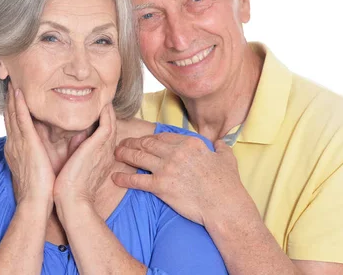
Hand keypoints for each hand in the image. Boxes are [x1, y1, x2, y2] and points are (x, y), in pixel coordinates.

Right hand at [3, 83, 54, 212]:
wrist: (36, 203)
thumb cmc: (42, 189)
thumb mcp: (44, 165)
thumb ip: (51, 151)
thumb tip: (73, 137)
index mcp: (18, 150)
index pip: (15, 125)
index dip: (14, 109)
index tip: (15, 94)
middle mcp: (15, 144)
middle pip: (10, 116)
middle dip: (9, 99)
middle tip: (9, 81)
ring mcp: (18, 144)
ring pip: (12, 114)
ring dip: (12, 97)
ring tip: (12, 80)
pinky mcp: (26, 144)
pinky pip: (20, 120)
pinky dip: (18, 105)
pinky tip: (18, 93)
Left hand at [54, 104, 117, 215]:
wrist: (72, 200)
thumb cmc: (70, 188)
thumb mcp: (76, 164)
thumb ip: (78, 149)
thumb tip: (75, 136)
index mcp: (100, 157)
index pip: (104, 135)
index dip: (103, 122)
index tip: (97, 111)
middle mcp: (106, 151)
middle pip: (110, 126)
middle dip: (107, 113)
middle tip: (103, 98)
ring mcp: (104, 147)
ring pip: (110, 122)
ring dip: (107, 108)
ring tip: (104, 96)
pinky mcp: (99, 144)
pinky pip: (107, 121)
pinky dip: (105, 111)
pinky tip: (102, 102)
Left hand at [113, 134, 249, 225]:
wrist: (223, 205)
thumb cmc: (227, 184)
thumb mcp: (227, 159)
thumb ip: (221, 148)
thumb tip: (219, 143)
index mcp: (190, 143)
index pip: (163, 136)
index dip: (150, 137)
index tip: (143, 140)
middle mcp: (175, 152)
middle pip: (147, 143)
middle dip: (133, 142)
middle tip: (123, 143)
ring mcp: (167, 168)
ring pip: (139, 156)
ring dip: (125, 154)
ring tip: (116, 154)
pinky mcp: (161, 186)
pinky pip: (137, 180)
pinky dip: (124, 178)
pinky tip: (115, 178)